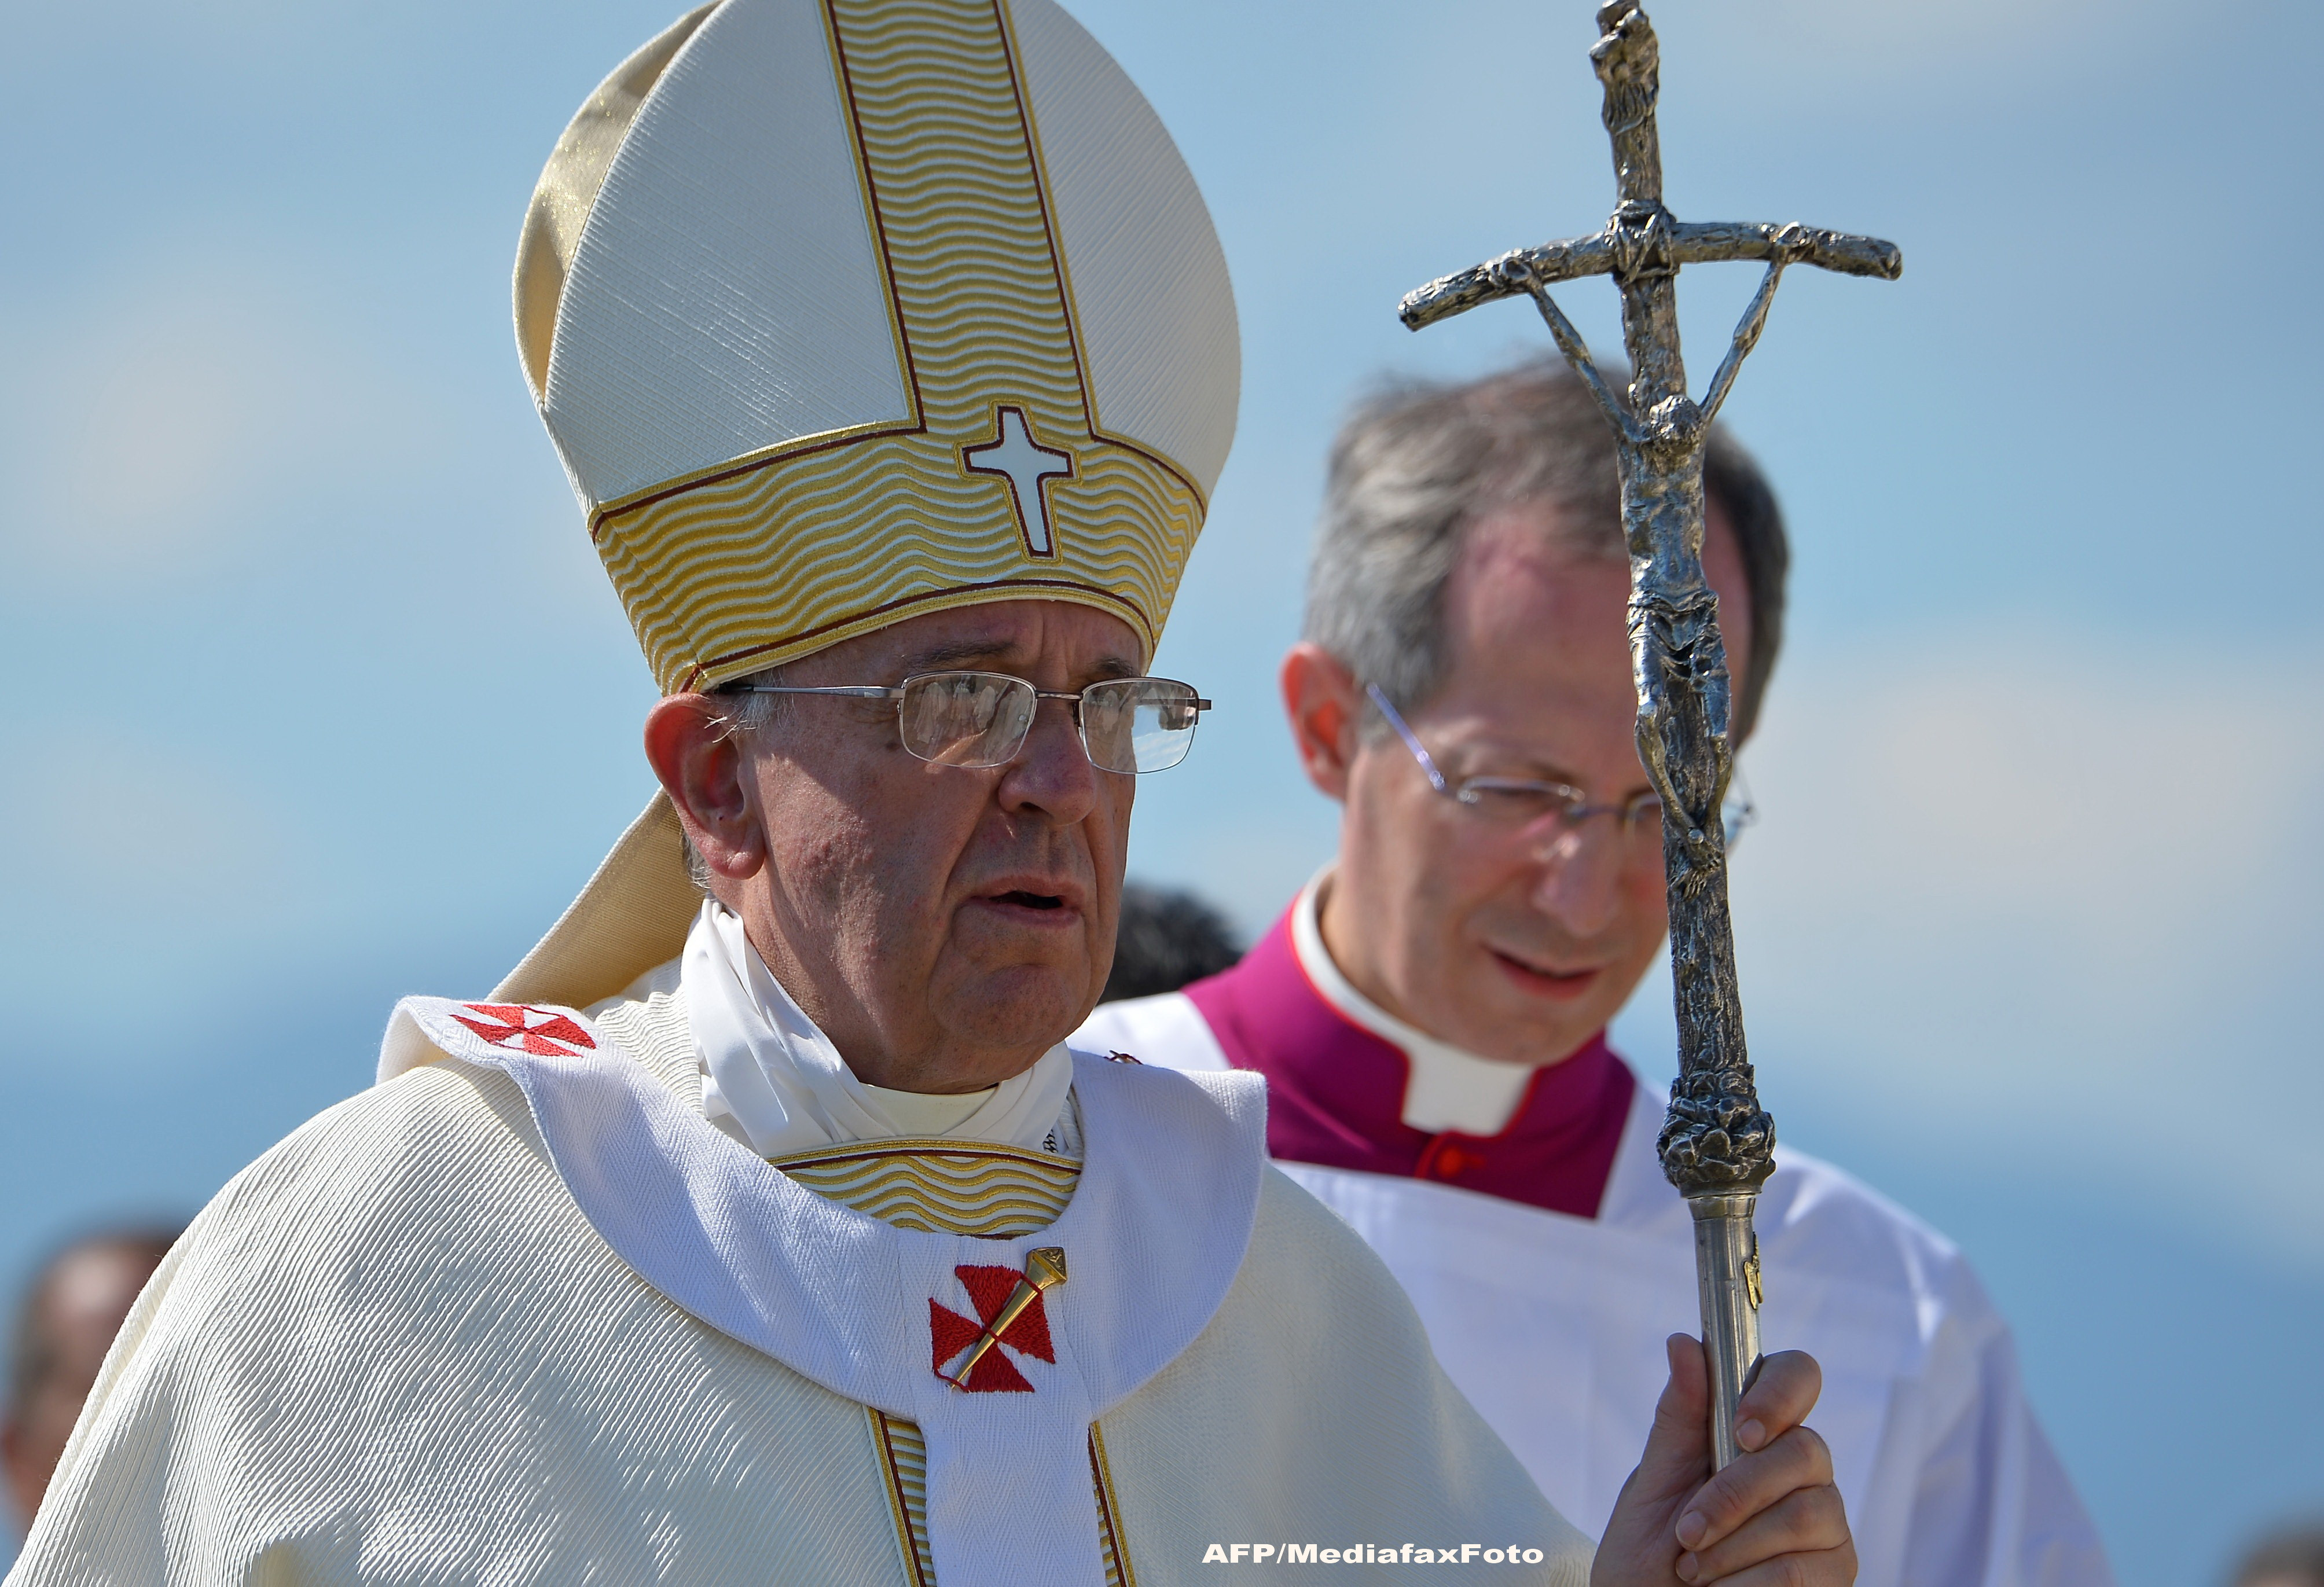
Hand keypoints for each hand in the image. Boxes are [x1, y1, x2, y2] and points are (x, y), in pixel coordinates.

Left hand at [1590, 1335, 1854, 1586]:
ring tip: (1693, 1569)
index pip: (1799, 1375)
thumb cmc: (1649, 1552)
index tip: (1742, 1430)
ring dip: (1733, 1548)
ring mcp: (1827, 1522)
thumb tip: (1682, 1342)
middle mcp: (1804, 1469)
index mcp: (1759, 1430)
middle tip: (1687, 1531)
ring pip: (1803, 1515)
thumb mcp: (1652, 1485)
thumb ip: (1678, 1418)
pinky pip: (1803, 1571)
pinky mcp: (1835, 1574)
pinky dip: (1747, 1585)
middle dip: (1735, 1495)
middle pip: (1805, 1451)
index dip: (1779, 1394)